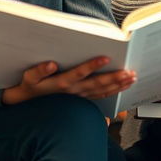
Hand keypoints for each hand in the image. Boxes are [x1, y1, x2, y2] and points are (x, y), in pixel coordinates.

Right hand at [1, 57, 136, 104]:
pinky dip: (114, 91)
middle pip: (97, 84)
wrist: (29, 103)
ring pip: (102, 91)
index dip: (92, 66)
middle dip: (114, 78)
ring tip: (132, 78)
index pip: (80, 73)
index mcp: (62, 83)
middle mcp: (74, 90)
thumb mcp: (29, 78)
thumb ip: (38, 71)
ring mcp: (79, 96)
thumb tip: (51, 64)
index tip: (106, 57)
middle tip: (129, 72)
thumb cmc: (31, 86)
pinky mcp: (83, 98)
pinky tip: (124, 86)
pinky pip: (101, 96)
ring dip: (118, 85)